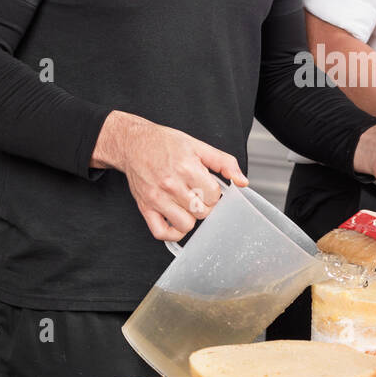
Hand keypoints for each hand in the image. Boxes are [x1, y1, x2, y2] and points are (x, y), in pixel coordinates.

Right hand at [91, 110, 247, 240]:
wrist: (133, 143)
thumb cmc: (165, 143)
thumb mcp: (198, 146)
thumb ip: (224, 163)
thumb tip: (242, 182)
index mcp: (186, 167)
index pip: (214, 195)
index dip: (214, 192)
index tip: (208, 186)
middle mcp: (171, 185)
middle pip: (202, 212)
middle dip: (205, 204)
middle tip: (199, 194)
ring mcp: (157, 198)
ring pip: (186, 225)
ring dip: (191, 217)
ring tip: (188, 204)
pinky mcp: (145, 208)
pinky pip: (161, 233)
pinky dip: (173, 233)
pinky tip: (177, 220)